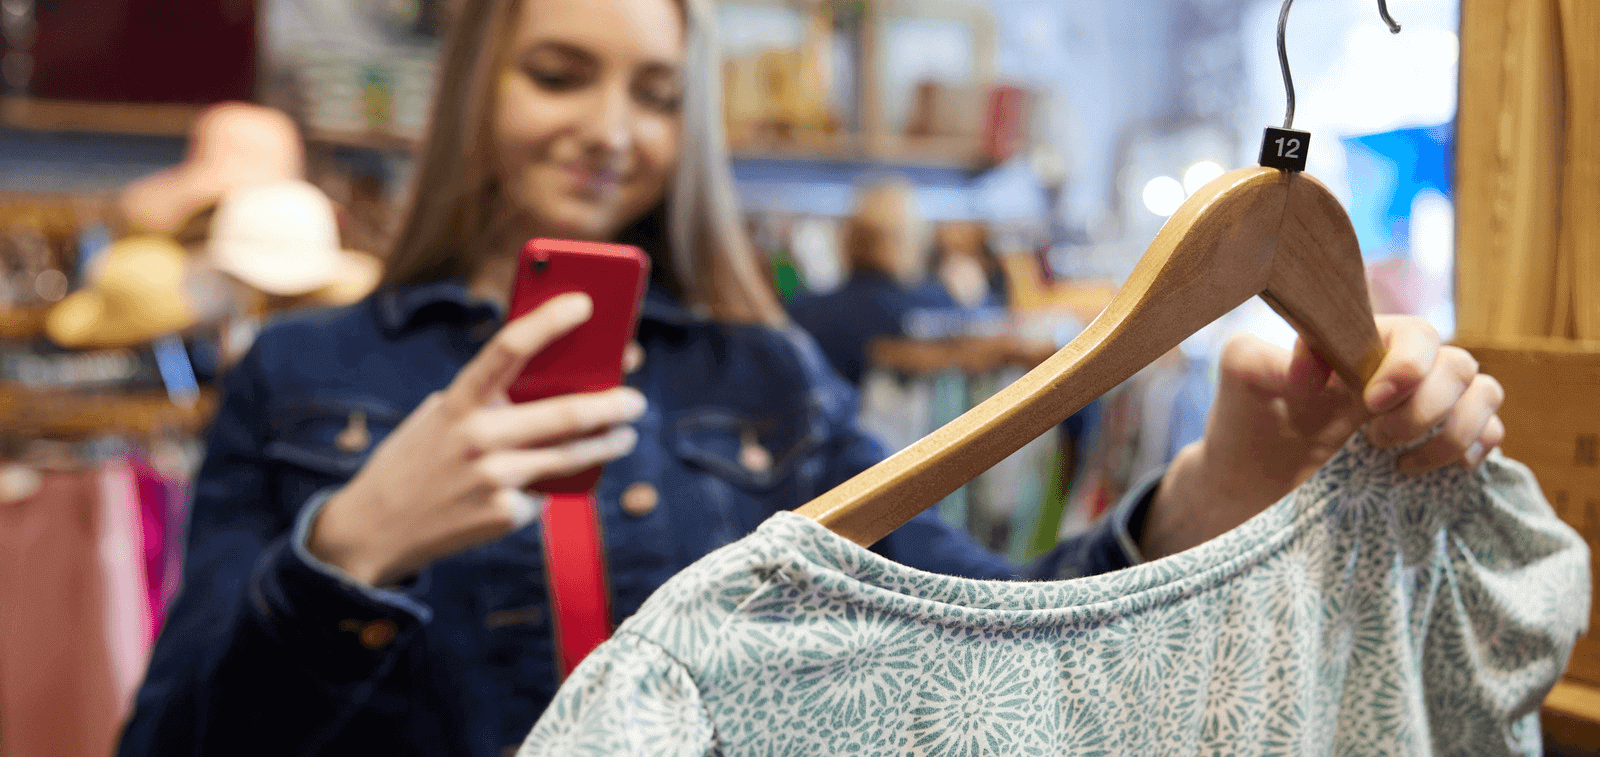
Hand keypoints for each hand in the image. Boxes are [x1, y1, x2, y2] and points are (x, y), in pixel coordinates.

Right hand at [309, 293, 646, 585]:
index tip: (586, 303)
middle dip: (611, 405)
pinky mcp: (504, 513)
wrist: (373, 529)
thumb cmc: (419, 460)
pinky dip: (552, 485)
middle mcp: (477, 436)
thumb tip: (565, 386)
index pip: (508, 346)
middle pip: (563, 413)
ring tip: (625, 436)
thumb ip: (491, 402)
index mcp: (458, 400)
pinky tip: (549, 483)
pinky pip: (545, 492)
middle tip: (635, 400)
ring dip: (607, 445)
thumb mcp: (441, 418)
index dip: (549, 321)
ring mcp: (493, 478)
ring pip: (571, 457)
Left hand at [1138, 316, 1504, 559]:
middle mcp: (1401, 370)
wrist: (1249, 482)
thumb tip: (1310, 370)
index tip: (1370, 403)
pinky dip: (1474, 451)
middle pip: (1460, 365)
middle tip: (1373, 439)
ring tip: (1398, 462)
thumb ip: (1265, 357)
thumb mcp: (1241, 378)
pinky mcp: (1436, 446)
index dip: (1409, 367)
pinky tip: (1423, 470)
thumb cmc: (1246, 418)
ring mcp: (1424, 407)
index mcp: (1364, 343)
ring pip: (1486, 394)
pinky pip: (1490, 435)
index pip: (1419, 334)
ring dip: (1456, 431)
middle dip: (1426, 407)